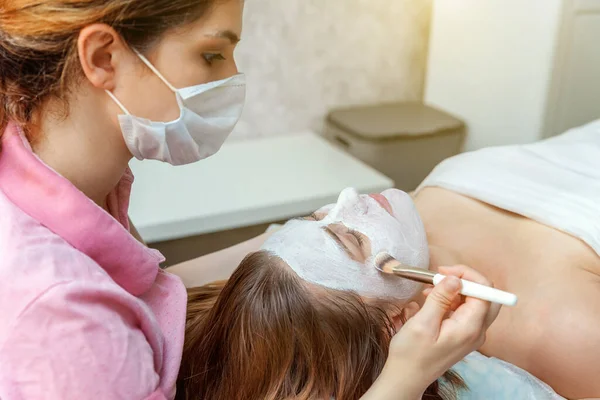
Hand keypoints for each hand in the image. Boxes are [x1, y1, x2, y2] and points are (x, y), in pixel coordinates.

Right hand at [371, 265, 501, 397]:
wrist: (407, 377)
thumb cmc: (411, 354)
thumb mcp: (423, 323)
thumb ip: (441, 298)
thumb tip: (455, 278)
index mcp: (470, 328)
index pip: (485, 291)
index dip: (467, 275)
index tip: (443, 272)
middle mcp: (477, 331)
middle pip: (487, 295)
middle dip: (466, 280)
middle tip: (442, 275)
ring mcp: (472, 334)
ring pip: (476, 301)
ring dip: (457, 289)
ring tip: (431, 289)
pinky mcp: (464, 334)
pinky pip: (466, 310)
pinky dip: (453, 300)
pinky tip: (433, 299)